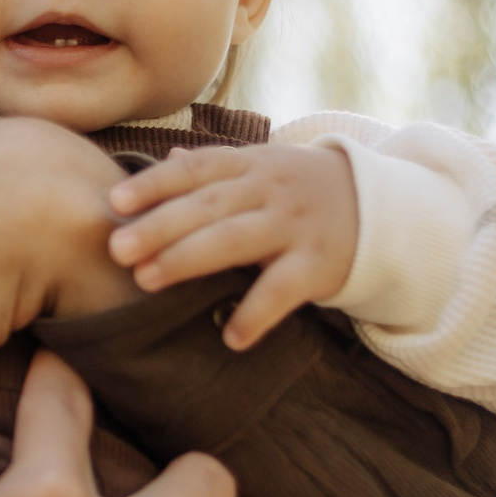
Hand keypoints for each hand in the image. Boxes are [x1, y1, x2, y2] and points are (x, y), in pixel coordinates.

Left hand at [105, 143, 357, 350]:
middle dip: (158, 226)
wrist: (381, 208)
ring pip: (235, 240)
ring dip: (188, 260)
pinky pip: (283, 289)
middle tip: (116, 249)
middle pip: (207, 205)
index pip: (196, 168)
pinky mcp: (320, 263)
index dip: (154, 183)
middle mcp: (271, 188)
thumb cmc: (302, 190)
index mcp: (251, 162)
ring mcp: (296, 225)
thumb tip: (167, 159)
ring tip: (146, 282)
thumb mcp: (265, 168)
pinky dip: (256, 313)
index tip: (114, 202)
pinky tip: (229, 337)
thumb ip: (216, 168)